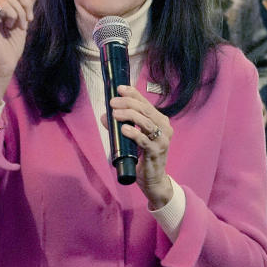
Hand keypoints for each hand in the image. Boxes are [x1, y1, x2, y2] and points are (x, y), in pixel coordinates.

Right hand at [0, 0, 36, 103]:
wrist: (4, 65)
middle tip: (27, 20)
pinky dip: (13, 17)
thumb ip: (26, 4)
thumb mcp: (23, 21)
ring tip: (18, 26)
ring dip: (21, 12)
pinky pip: (4, 8)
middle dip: (26, 3)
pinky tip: (10, 28)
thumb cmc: (11, 46)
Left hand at [105, 86, 173, 208]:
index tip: (119, 88)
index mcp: (159, 120)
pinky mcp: (156, 151)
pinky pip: (144, 140)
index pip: (145, 103)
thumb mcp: (130, 137)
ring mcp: (162, 139)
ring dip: (129, 115)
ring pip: (146, 122)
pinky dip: (133, 133)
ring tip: (115, 114)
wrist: (152, 178)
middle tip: (112, 102)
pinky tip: (124, 129)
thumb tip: (103, 116)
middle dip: (128, 103)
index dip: (133, 94)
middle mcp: (163, 127)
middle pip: (145, 110)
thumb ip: (119, 125)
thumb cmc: (142, 155)